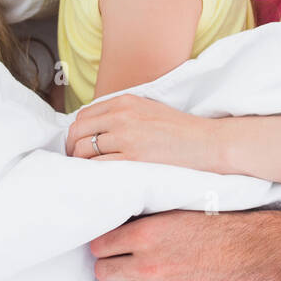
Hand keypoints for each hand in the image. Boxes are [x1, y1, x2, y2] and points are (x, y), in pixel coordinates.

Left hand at [66, 93, 226, 172]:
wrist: (207, 143)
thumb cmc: (182, 130)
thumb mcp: (150, 109)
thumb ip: (123, 114)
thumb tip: (97, 129)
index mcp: (125, 101)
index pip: (84, 115)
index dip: (77, 133)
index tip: (80, 146)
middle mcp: (122, 116)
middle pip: (78, 131)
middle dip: (73, 148)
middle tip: (78, 163)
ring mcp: (126, 137)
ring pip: (84, 150)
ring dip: (81, 163)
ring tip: (88, 173)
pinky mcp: (132, 159)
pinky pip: (98, 166)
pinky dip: (92, 173)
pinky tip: (99, 179)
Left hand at [91, 209, 267, 280]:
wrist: (246, 252)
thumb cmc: (213, 227)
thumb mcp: (173, 212)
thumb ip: (142, 222)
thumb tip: (114, 226)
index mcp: (145, 234)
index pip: (99, 246)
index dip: (102, 245)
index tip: (107, 245)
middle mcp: (148, 264)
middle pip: (103, 271)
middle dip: (109, 264)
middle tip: (121, 260)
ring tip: (138, 275)